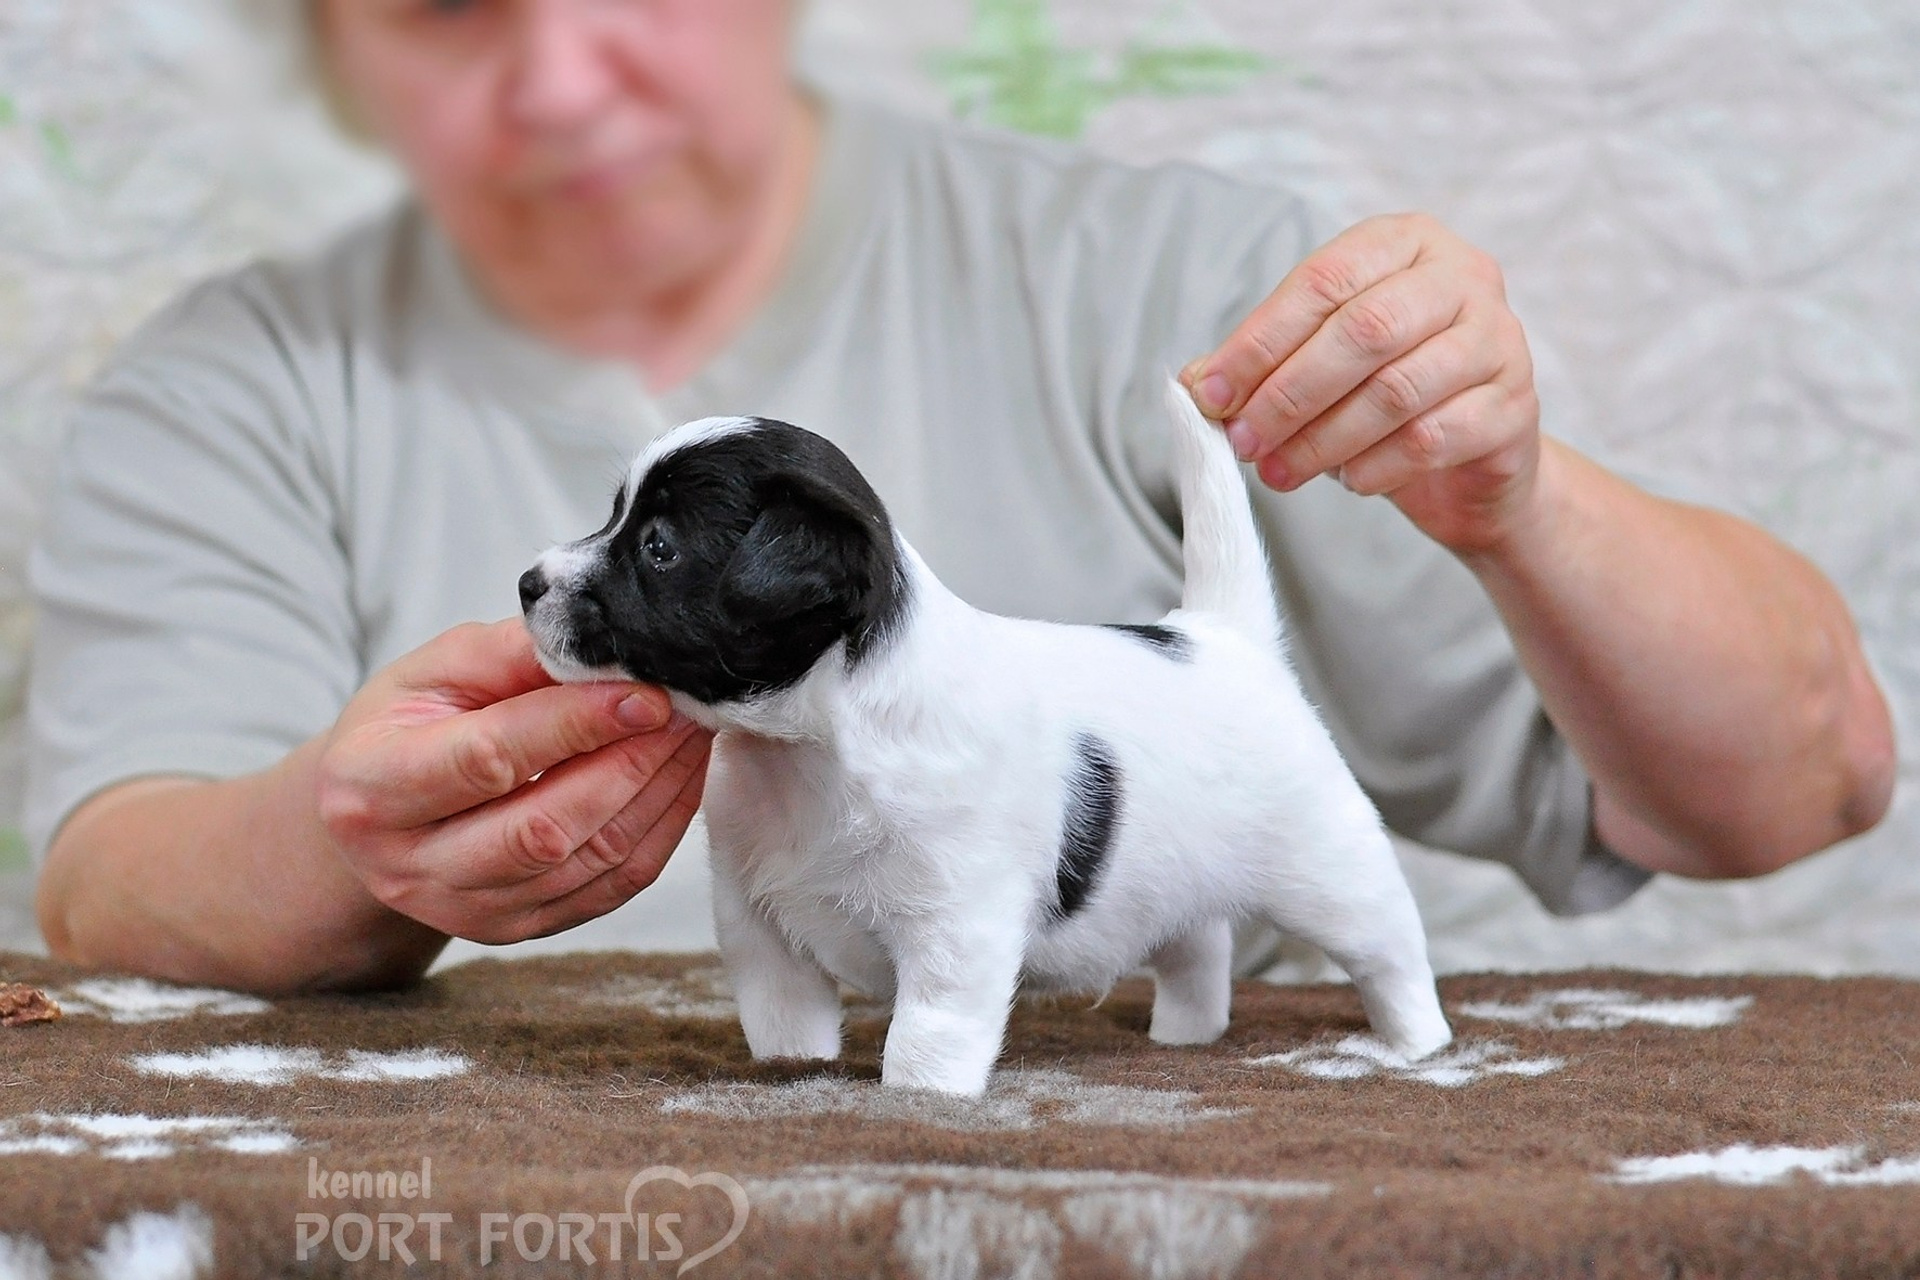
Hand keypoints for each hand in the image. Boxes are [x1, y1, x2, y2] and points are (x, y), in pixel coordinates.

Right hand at [313, 618, 712, 943]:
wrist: (377, 808)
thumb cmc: (408, 723)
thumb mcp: (437, 669)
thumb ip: (513, 657)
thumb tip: (607, 653)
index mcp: (372, 789)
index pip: (488, 760)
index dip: (574, 725)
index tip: (644, 693)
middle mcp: (411, 867)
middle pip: (544, 829)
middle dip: (629, 764)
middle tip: (684, 710)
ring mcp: (467, 910)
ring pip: (588, 863)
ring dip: (658, 795)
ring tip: (691, 735)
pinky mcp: (519, 928)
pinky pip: (610, 888)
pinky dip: (660, 831)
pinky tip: (679, 779)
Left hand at [1182, 212, 1544, 556]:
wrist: (1472, 465)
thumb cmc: (1385, 398)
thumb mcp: (1319, 367)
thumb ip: (1262, 365)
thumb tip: (1195, 383)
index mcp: (1404, 242)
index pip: (1322, 280)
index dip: (1259, 341)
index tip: (1211, 394)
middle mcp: (1462, 276)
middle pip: (1363, 330)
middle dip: (1289, 393)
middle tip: (1243, 441)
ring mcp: (1499, 338)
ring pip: (1396, 389)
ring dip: (1323, 439)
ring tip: (1278, 471)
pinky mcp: (1515, 406)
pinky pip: (1433, 438)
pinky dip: (1376, 465)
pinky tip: (1346, 481)